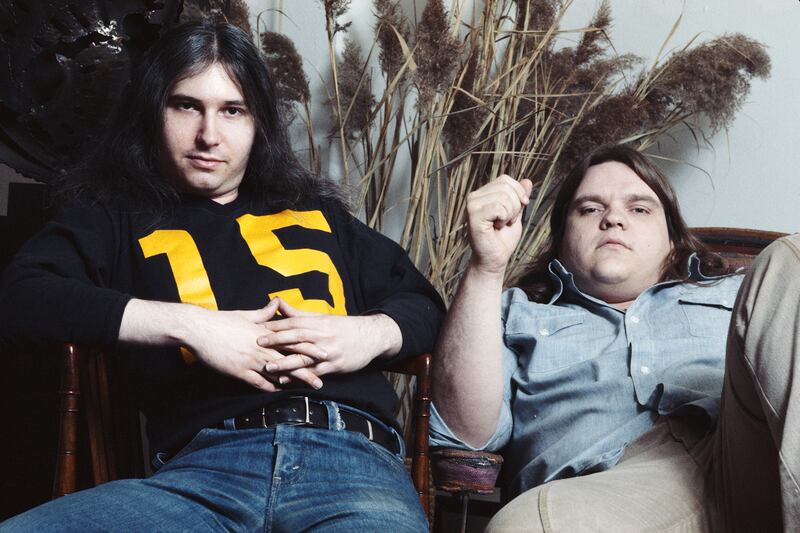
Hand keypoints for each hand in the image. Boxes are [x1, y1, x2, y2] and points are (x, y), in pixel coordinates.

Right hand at [181, 299, 322, 390]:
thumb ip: (265, 313)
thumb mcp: (246, 315)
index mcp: (265, 333)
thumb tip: (277, 303)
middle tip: (321, 382)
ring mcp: (251, 360)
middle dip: (307, 372)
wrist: (199, 329)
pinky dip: (270, 387)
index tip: (325, 354)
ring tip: (305, 391)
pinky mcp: (239, 371)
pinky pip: (258, 383)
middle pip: (290, 361)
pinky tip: (279, 392)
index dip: (310, 349)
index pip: (293, 342)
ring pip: (277, 374)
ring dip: (292, 383)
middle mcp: (262, 347)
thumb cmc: (222, 321)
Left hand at [256, 299, 401, 376]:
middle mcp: (321, 335)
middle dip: (277, 340)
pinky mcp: (334, 365)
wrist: (370, 336)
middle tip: (257, 343)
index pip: (293, 323)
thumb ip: (297, 313)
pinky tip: (287, 380)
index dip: (274, 325)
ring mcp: (328, 351)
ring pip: (304, 356)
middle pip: (296, 337)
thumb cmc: (342, 327)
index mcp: (317, 322)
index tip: (256, 327)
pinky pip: (315, 371)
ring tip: (269, 367)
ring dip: (286, 362)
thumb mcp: (321, 318)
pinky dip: (300, 376)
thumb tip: (277, 302)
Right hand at [466, 175, 532, 274]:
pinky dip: (504, 219)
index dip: (518, 192)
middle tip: (507, 221)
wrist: (495, 259)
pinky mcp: (474, 216)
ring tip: (501, 225)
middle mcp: (474, 197)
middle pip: (505, 186)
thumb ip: (519, 197)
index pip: (505, 179)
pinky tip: (496, 227)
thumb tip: (527, 181)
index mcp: (482, 194)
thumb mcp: (516, 213)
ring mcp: (472, 205)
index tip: (520, 208)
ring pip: (504, 197)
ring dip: (510, 214)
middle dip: (515, 205)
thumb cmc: (503, 239)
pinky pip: (499, 207)